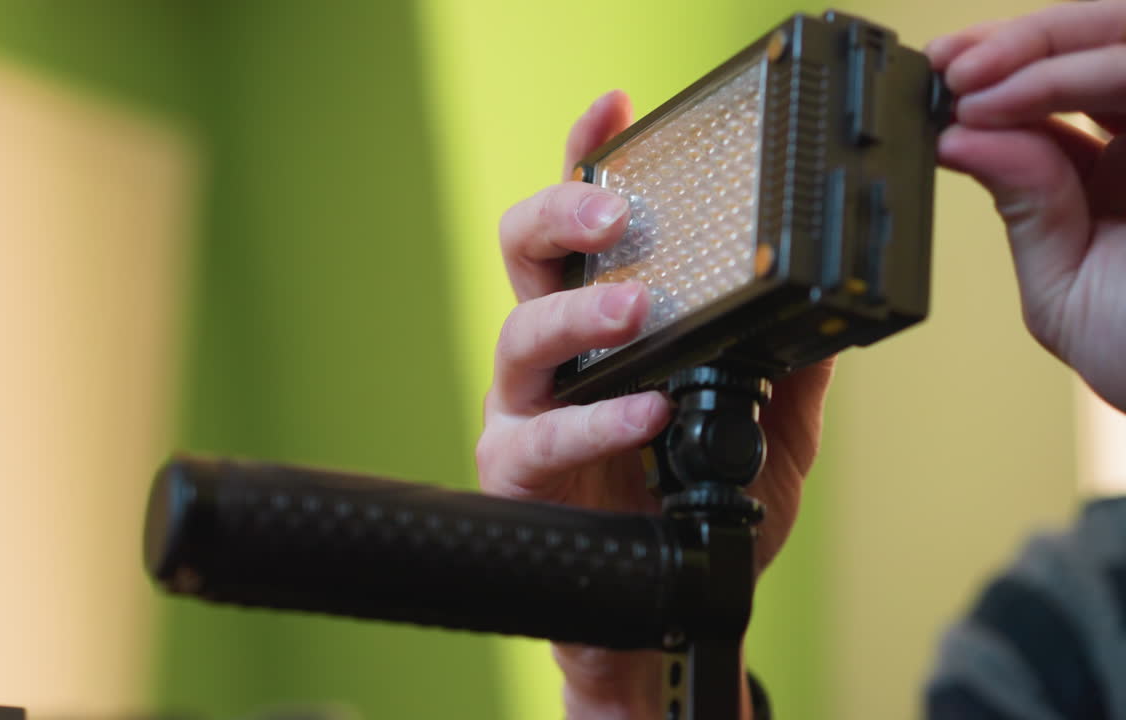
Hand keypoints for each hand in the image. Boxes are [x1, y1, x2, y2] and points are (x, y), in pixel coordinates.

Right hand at [476, 90, 832, 718]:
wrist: (661, 613)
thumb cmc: (693, 512)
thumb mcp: (769, 432)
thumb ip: (787, 366)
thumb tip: (828, 305)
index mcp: (604, 325)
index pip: (587, 230)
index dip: (588, 162)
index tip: (615, 108)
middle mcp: (553, 355)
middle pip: (525, 254)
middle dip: (563, 215)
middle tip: (618, 213)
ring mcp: (524, 409)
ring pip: (518, 333)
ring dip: (579, 315)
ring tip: (638, 310)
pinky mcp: (513, 471)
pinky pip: (541, 434)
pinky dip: (594, 417)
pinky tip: (646, 410)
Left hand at [929, 1, 1125, 410]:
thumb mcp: (1064, 288)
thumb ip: (1022, 209)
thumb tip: (959, 140)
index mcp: (1121, 168)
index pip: (1063, 88)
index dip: (1001, 71)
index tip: (937, 77)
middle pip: (1098, 43)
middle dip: (1015, 43)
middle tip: (947, 65)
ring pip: (1124, 39)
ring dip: (1040, 47)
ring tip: (967, 82)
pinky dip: (1080, 74)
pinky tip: (1014, 100)